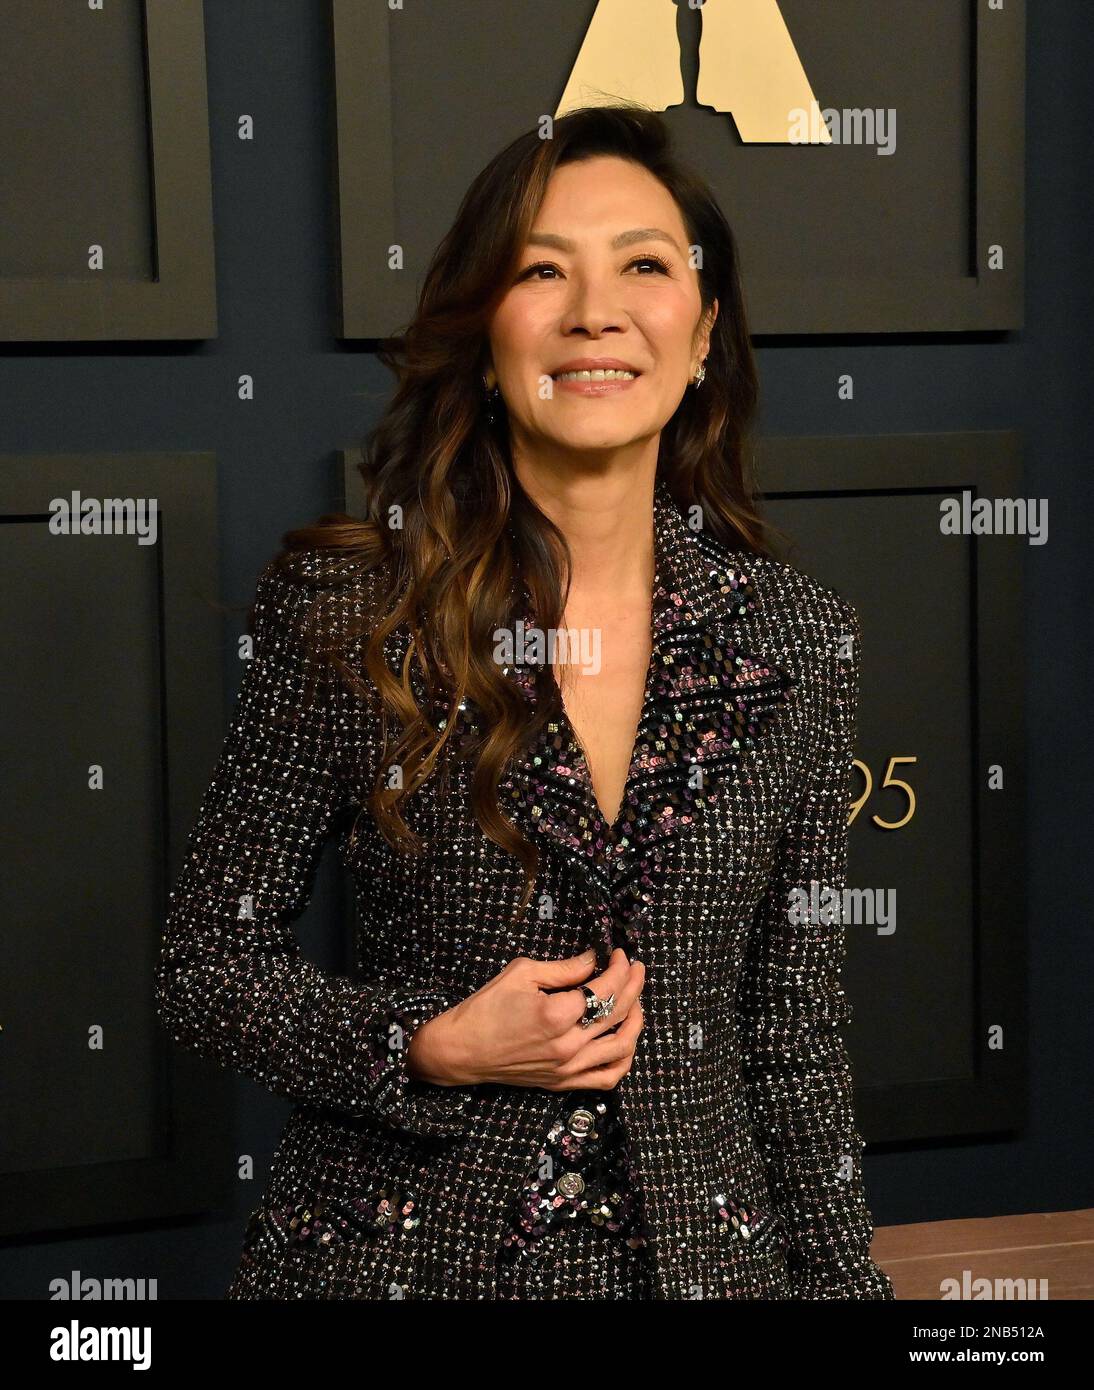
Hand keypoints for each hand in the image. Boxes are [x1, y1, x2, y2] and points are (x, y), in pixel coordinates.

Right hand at [405, 947, 644, 1091]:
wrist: (462, 1050)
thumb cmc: (486, 1007)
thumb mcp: (522, 973)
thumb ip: (564, 968)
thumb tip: (594, 959)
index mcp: (557, 1014)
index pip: (604, 989)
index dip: (619, 968)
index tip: (620, 954)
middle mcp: (568, 1045)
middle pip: (618, 1013)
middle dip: (633, 985)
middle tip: (636, 968)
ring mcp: (568, 1068)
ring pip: (622, 1047)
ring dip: (636, 1020)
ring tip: (636, 1000)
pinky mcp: (563, 1083)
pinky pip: (607, 1078)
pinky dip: (624, 1059)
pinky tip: (625, 1039)